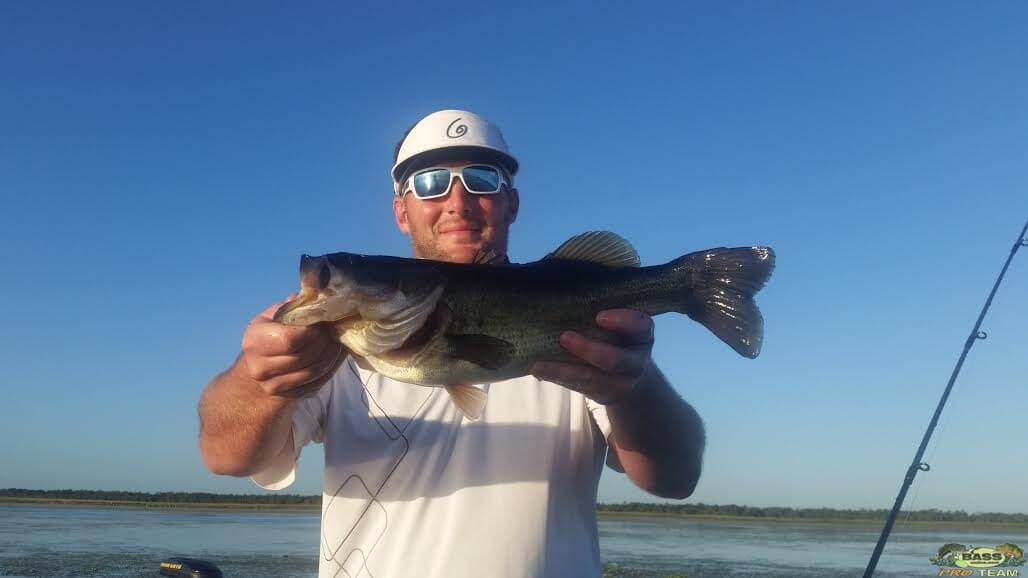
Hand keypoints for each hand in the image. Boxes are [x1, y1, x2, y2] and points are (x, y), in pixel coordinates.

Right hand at [239, 297, 344, 397]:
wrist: (260, 367)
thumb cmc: (272, 332)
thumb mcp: (277, 314)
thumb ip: (295, 305)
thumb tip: (319, 290)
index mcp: (254, 340)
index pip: (290, 338)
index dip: (312, 330)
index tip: (320, 321)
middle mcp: (259, 367)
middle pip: (305, 355)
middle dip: (325, 341)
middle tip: (332, 330)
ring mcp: (272, 386)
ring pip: (314, 370)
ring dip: (331, 355)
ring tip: (336, 340)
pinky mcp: (289, 396)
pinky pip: (318, 382)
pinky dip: (331, 368)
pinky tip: (334, 355)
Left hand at [531, 309, 654, 403]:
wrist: (630, 375)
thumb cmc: (617, 338)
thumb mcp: (619, 324)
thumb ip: (601, 312)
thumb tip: (560, 290)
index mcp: (642, 334)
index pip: (639, 326)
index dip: (621, 321)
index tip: (599, 317)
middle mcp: (636, 360)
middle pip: (615, 360)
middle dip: (588, 349)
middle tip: (563, 337)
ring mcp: (622, 382)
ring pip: (593, 379)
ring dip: (564, 371)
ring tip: (539, 365)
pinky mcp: (604, 395)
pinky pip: (580, 388)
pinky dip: (558, 378)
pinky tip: (540, 370)